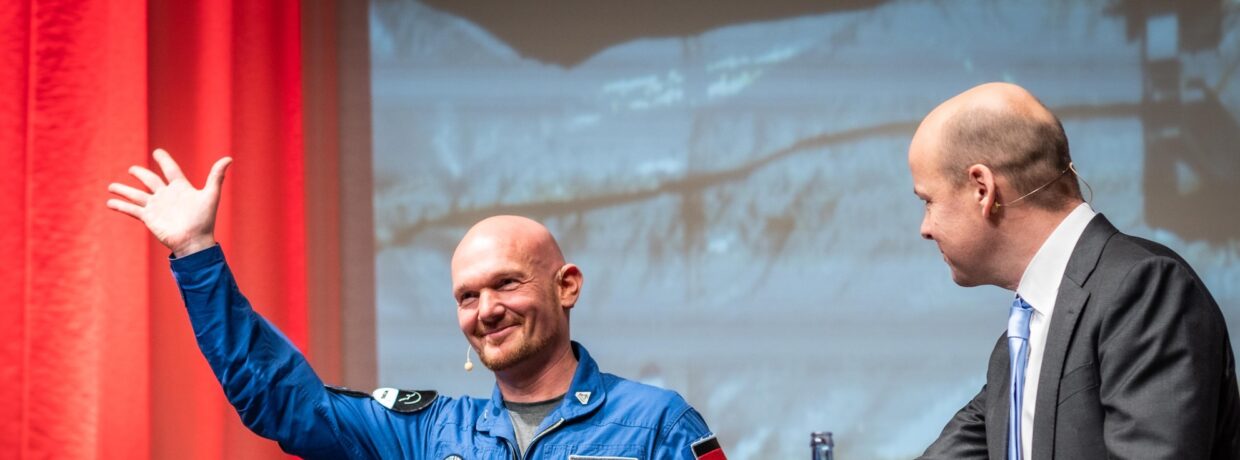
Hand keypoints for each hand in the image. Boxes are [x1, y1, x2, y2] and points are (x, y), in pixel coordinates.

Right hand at [107, 149, 231, 257]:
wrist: (194, 241)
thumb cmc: (204, 220)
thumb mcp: (211, 195)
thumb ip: (216, 176)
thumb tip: (228, 158)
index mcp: (181, 188)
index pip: (171, 170)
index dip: (165, 161)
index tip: (158, 152)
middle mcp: (167, 195)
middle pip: (150, 180)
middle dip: (140, 174)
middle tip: (132, 169)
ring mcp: (156, 206)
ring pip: (136, 194)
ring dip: (124, 189)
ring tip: (111, 185)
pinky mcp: (149, 217)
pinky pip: (132, 209)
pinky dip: (120, 205)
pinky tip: (109, 202)